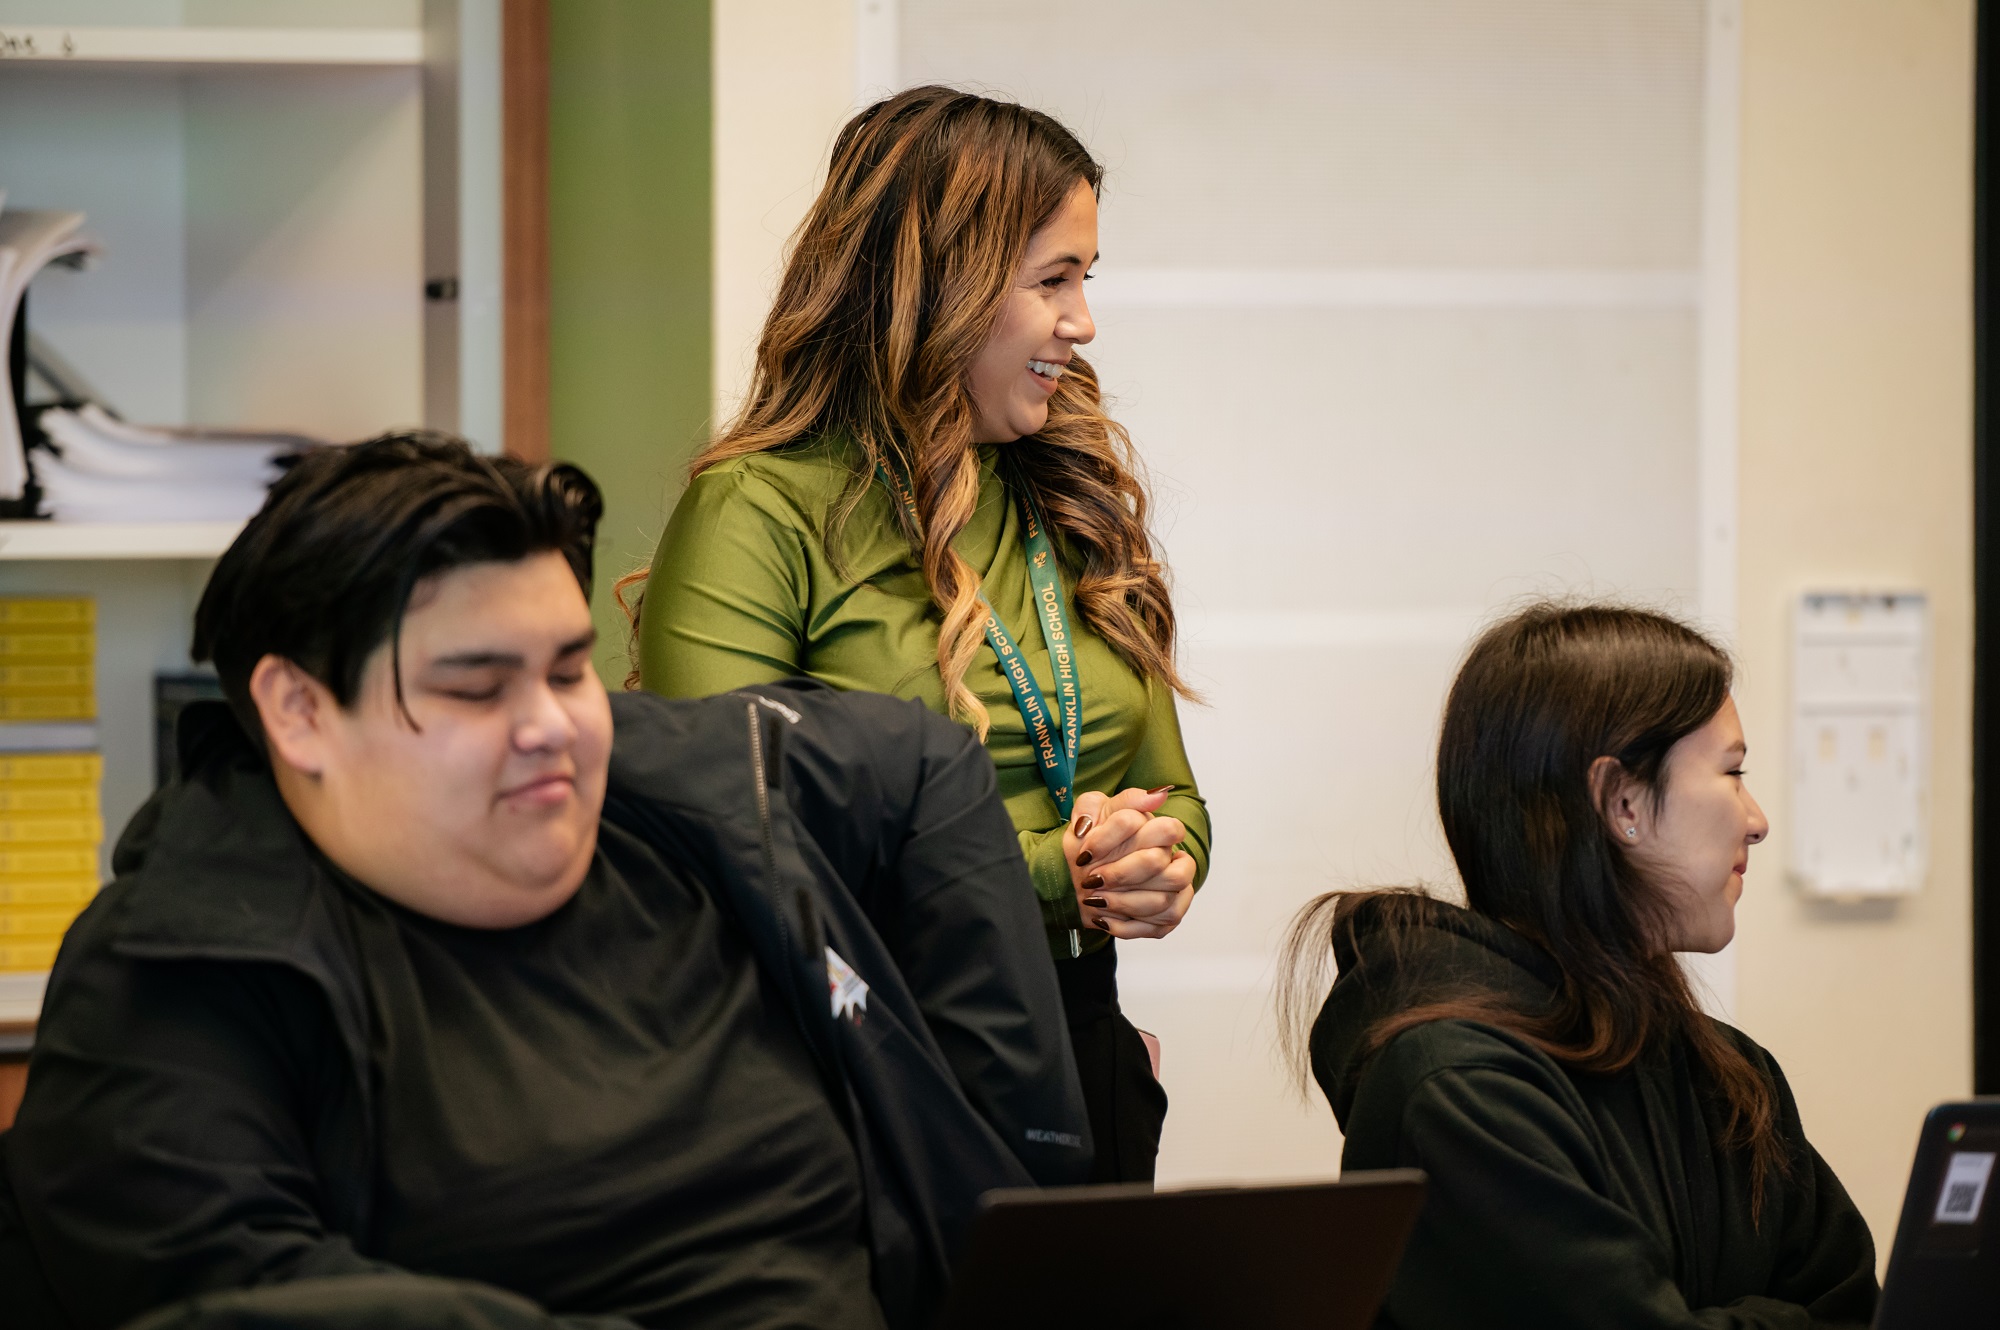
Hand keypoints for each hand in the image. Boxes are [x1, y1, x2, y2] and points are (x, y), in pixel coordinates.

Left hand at [1063, 786, 1196, 940]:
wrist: (1077, 873)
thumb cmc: (1090, 839)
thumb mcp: (1092, 810)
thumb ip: (1118, 799)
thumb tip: (1157, 795)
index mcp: (1160, 831)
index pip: (1168, 829)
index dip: (1122, 838)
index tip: (1085, 850)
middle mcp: (1174, 861)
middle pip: (1160, 866)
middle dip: (1120, 873)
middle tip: (1090, 879)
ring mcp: (1175, 892)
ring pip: (1163, 902)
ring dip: (1123, 902)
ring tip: (1094, 900)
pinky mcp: (1166, 918)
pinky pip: (1157, 928)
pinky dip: (1127, 926)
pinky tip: (1102, 919)